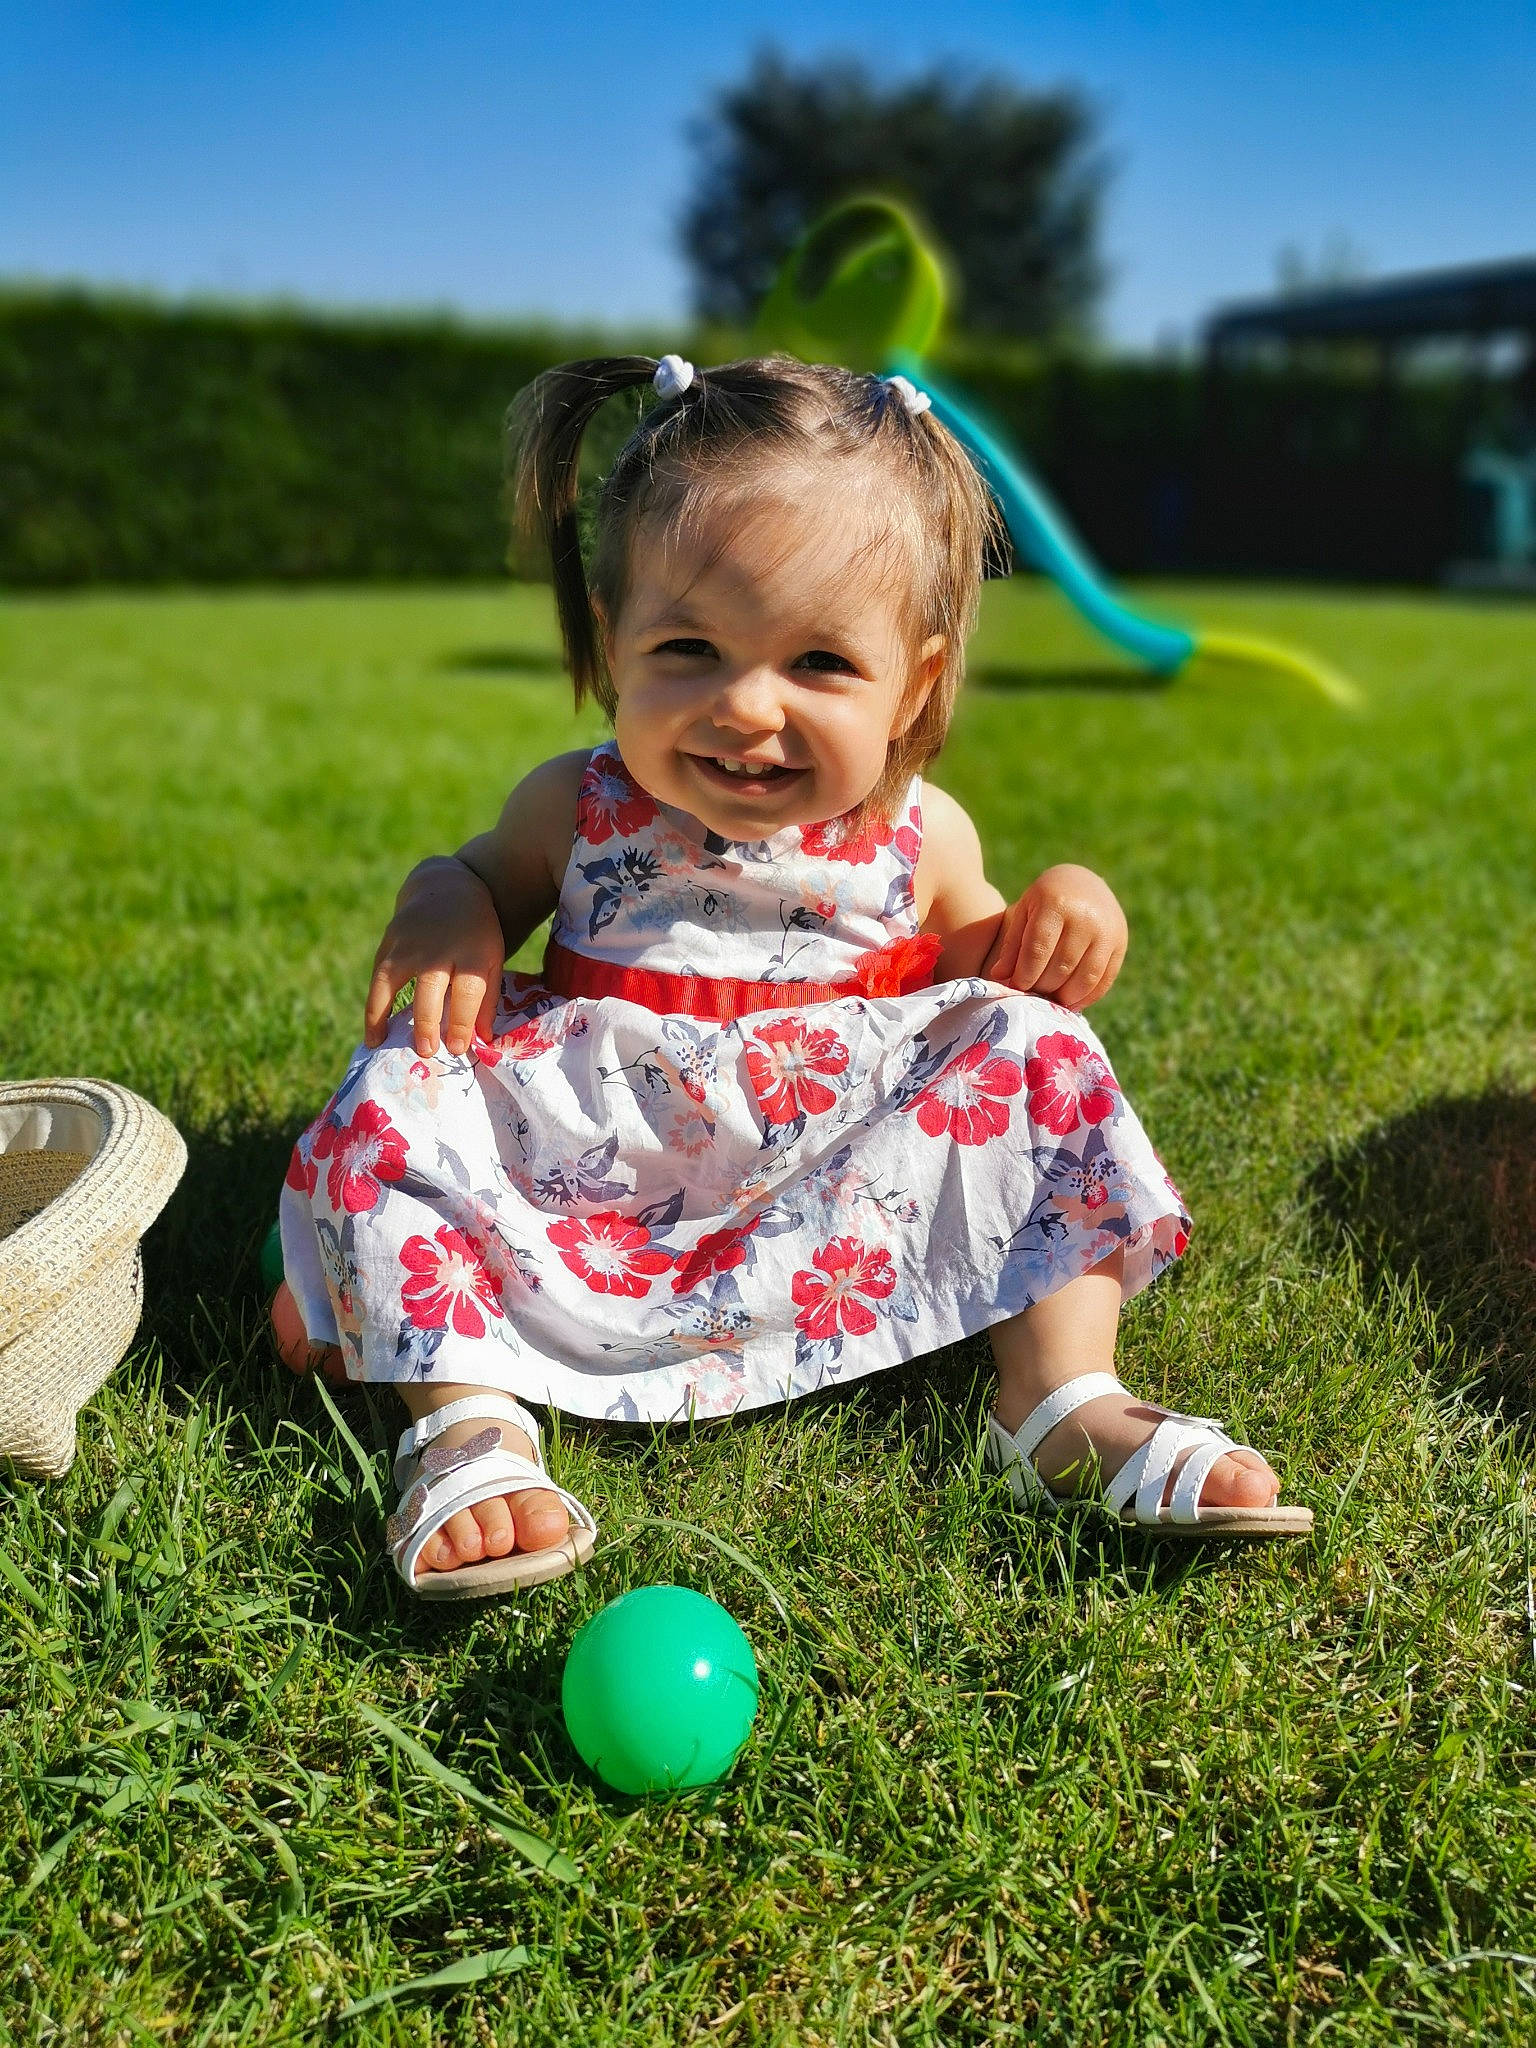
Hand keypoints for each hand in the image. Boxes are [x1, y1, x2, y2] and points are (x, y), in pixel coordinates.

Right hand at [363, 858, 507, 1056]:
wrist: (448, 888)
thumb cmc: (476, 933)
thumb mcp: (492, 959)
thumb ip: (488, 999)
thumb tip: (481, 1041)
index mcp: (472, 952)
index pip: (467, 992)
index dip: (461, 1023)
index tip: (456, 1048)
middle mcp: (438, 947)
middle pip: (430, 989)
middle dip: (427, 1023)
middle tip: (427, 1052)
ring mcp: (409, 943)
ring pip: (393, 981)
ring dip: (387, 1015)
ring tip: (382, 1046)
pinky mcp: (389, 942)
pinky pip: (377, 979)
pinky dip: (373, 1008)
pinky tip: (373, 1034)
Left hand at [981, 863, 1127, 1009]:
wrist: (1083, 882)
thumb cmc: (1045, 900)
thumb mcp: (1024, 913)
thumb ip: (1013, 945)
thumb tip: (1000, 978)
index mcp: (1056, 904)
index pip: (1038, 949)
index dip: (1025, 974)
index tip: (1016, 988)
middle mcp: (1085, 917)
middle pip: (1062, 966)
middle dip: (1044, 986)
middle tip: (1032, 995)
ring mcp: (1107, 930)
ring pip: (1086, 977)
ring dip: (1066, 996)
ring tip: (1050, 1001)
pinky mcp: (1121, 943)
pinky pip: (1105, 978)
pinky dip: (1088, 997)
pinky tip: (1071, 1002)